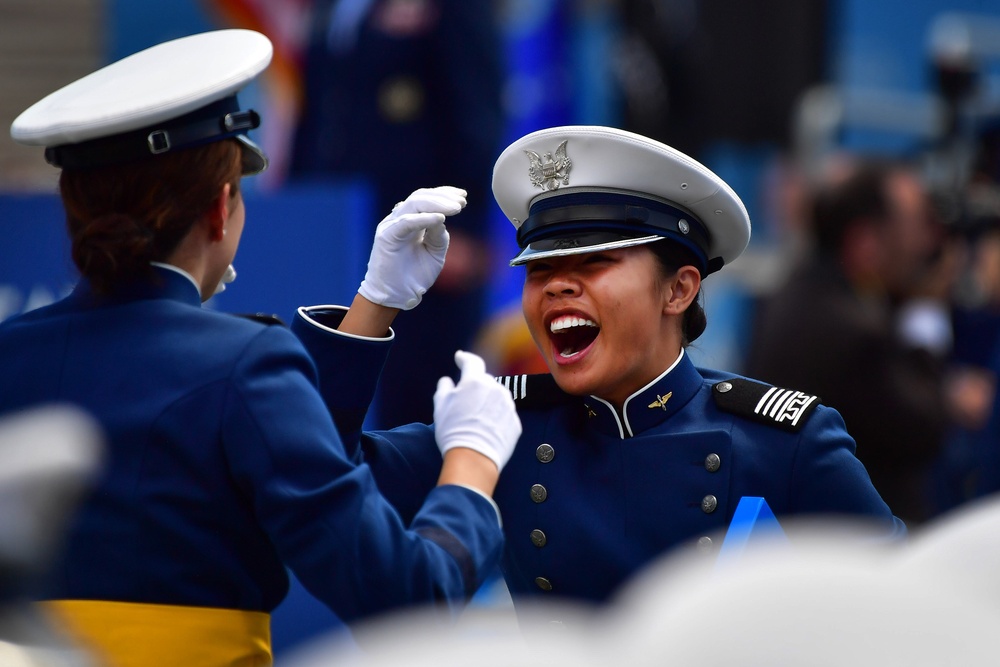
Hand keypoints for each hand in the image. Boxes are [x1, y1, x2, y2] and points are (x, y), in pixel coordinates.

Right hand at [358, 186, 466, 309]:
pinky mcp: (387, 236)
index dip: (443, 194)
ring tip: (456, 207)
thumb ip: (439, 235)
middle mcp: (399, 220)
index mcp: (410, 222)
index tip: (463, 197)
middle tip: (462, 202)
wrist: (395, 297)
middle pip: (420, 197)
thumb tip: (443, 217)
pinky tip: (440, 219)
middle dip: (443, 196)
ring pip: (414, 205)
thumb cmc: (413, 276)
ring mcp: (391, 226)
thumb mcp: (434, 252)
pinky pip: (406, 222)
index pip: (425, 199)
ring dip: (437, 203)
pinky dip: (424, 219)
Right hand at [433, 350, 521, 471]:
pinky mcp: (515, 423)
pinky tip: (485, 430)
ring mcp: (508, 406)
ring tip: (474, 421)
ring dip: (487, 403)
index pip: (472, 362)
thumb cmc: (453, 432)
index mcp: (475, 381)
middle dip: (475, 388)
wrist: (474, 459)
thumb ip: (444, 388)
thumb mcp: (440, 406)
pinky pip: (504, 414)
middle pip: (484, 382)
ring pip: (496, 397)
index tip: (460, 358)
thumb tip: (447, 381)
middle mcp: (495, 389)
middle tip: (463, 403)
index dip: (464, 358)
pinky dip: (496, 418)